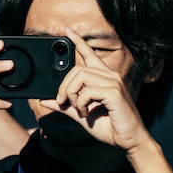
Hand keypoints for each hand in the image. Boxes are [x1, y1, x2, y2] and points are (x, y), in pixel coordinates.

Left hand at [38, 26, 151, 152]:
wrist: (128, 141)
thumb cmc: (108, 127)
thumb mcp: (80, 115)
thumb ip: (64, 106)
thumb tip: (44, 99)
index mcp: (103, 78)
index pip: (89, 54)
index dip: (77, 41)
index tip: (67, 30)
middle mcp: (109, 76)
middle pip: (77, 69)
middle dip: (64, 87)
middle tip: (63, 103)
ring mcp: (113, 83)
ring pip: (80, 77)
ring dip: (72, 96)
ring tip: (79, 110)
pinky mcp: (114, 93)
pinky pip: (88, 91)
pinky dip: (81, 104)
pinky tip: (86, 113)